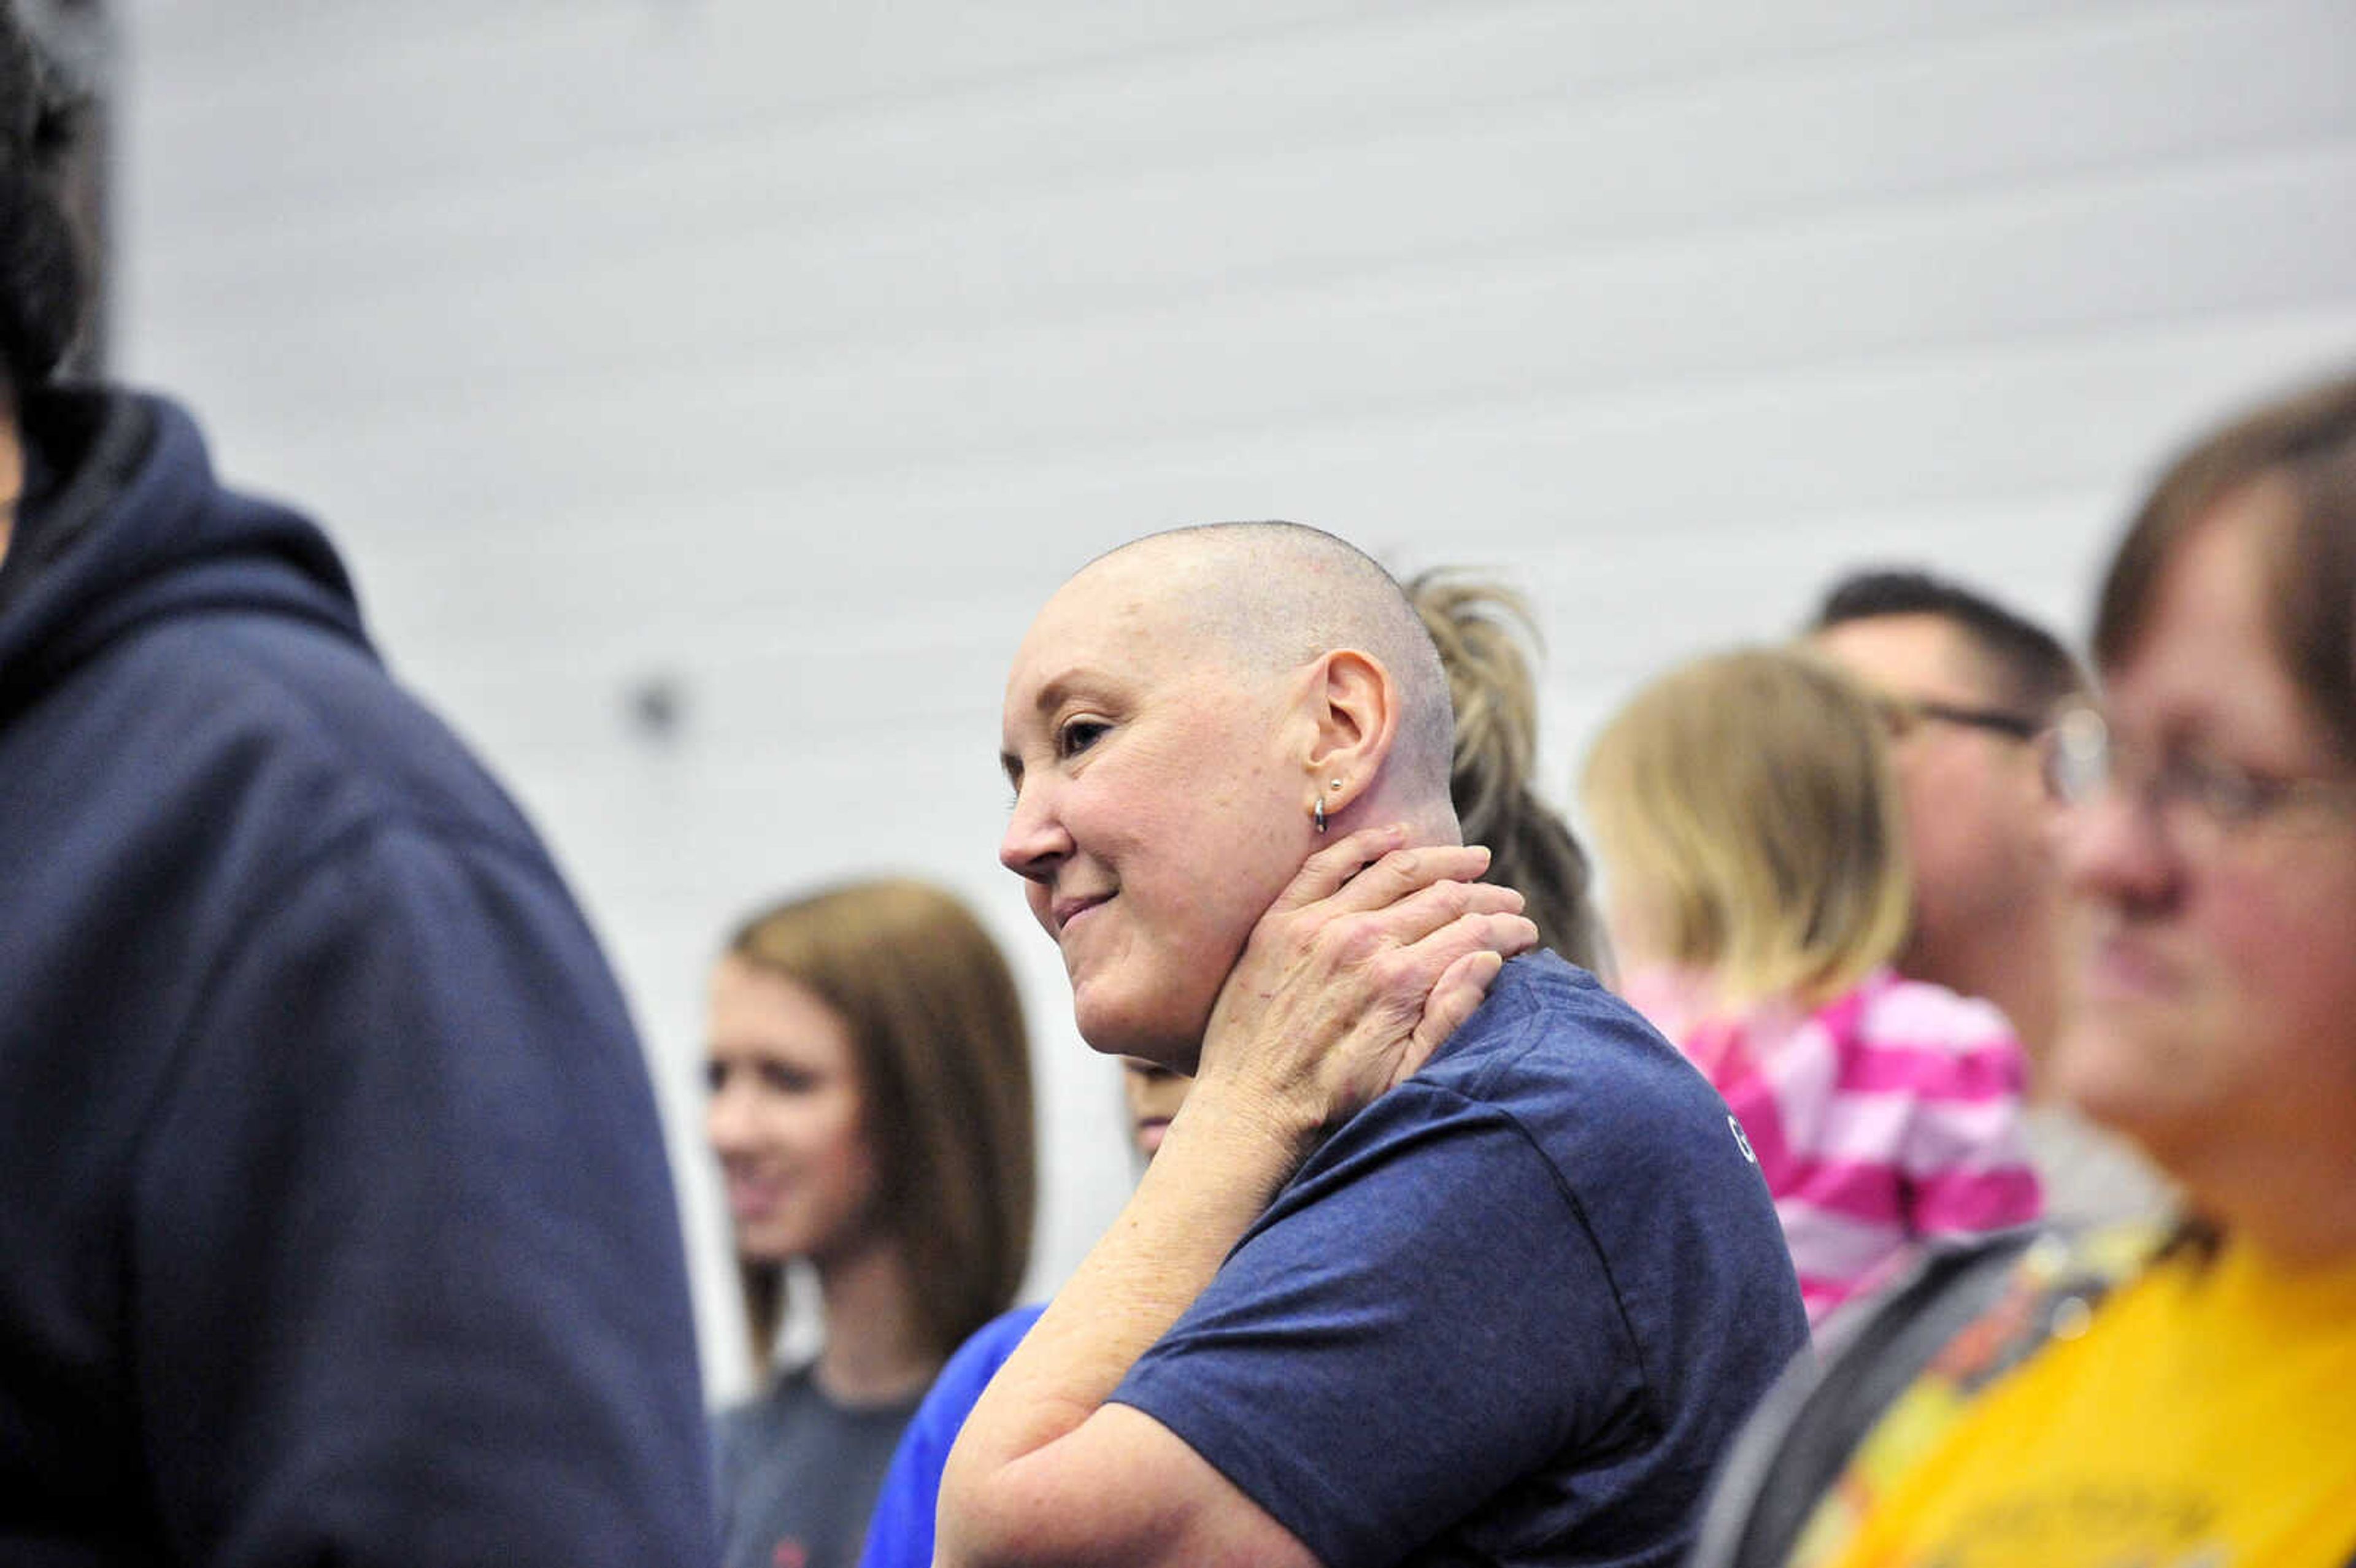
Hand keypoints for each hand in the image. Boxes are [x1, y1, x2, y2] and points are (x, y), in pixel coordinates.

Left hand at [1193, 825, 1537, 1155]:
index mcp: (1398, 982)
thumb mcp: (1405, 1078)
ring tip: (1473, 860)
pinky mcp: (1281, 920)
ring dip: (1442, 861)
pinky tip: (1398, 836)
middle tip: (1509, 901)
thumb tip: (1488, 960)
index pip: (1473, 934)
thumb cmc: (1331, 1104)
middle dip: (1486, 897)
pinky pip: (1329, 864)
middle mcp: (1361, 941)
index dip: (1508, 930)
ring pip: (1395, 870)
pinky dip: (1367, 843)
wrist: (1248, 1109)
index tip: (1526, 932)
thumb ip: (1449, 1016)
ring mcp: (1317, 925)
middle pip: (1442, 898)